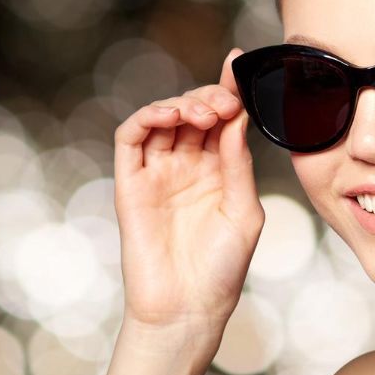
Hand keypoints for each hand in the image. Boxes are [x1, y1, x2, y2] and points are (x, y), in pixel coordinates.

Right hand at [113, 48, 264, 337]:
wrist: (188, 310)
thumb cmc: (222, 269)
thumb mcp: (244, 211)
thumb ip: (237, 162)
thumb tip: (237, 116)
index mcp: (217, 172)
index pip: (221, 120)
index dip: (228, 90)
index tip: (239, 65)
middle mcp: (185, 167)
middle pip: (192, 113)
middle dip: (208, 97)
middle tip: (222, 103)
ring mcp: (156, 174)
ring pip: (161, 119)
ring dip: (181, 103)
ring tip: (201, 112)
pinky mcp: (130, 184)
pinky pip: (130, 139)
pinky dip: (146, 117)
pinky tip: (169, 115)